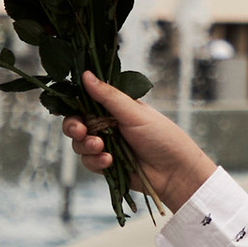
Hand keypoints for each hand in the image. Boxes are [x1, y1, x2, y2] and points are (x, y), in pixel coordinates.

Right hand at [62, 71, 215, 214]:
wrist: (175, 172)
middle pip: (76, 123)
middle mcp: (108, 125)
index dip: (75, 106)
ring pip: (79, 144)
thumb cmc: (162, 136)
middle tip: (81, 131)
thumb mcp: (134, 112)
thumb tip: (86, 74)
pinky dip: (95, 161)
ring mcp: (107, 146)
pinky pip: (88, 162)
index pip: (86, 102)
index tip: (72, 110)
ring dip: (86, 146)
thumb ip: (108, 96)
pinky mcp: (106, 165)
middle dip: (74, 127)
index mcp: (114, 107)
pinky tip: (109, 161)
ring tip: (101, 147)